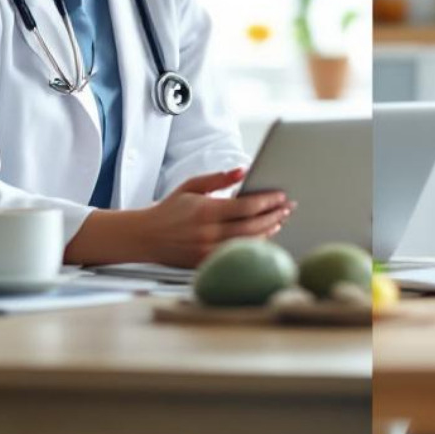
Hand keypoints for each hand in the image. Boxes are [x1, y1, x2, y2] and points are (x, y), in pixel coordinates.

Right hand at [138, 167, 295, 267]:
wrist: (145, 237)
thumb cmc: (170, 209)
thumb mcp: (191, 186)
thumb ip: (218, 178)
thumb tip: (244, 170)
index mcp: (207, 211)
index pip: (247, 207)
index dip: (268, 202)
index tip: (281, 196)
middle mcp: (209, 233)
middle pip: (253, 226)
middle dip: (275, 215)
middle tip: (288, 208)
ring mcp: (208, 251)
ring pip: (248, 242)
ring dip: (268, 231)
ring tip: (279, 220)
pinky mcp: (206, 263)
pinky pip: (236, 254)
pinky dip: (252, 244)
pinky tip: (262, 236)